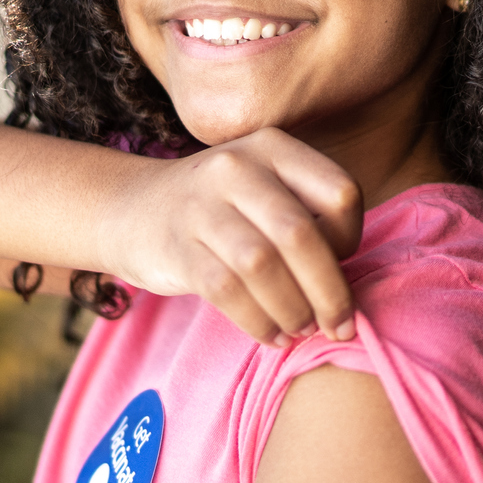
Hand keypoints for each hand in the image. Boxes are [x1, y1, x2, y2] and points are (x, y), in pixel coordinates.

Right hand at [99, 128, 363, 345]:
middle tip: (339, 325)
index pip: (340, 192)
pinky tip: (270, 335)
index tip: (342, 268)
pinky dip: (257, 321)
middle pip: (301, 234)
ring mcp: (201, 204)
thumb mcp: (265, 189)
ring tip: (300, 329)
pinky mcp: (175, 245)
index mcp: (274, 147)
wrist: (132, 208)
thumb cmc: (220, 210)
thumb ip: (307, 218)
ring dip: (292, 309)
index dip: (351, 239)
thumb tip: (348, 292)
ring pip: (261, 265)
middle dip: (329, 291)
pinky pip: (226, 290)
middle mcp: (238, 167)